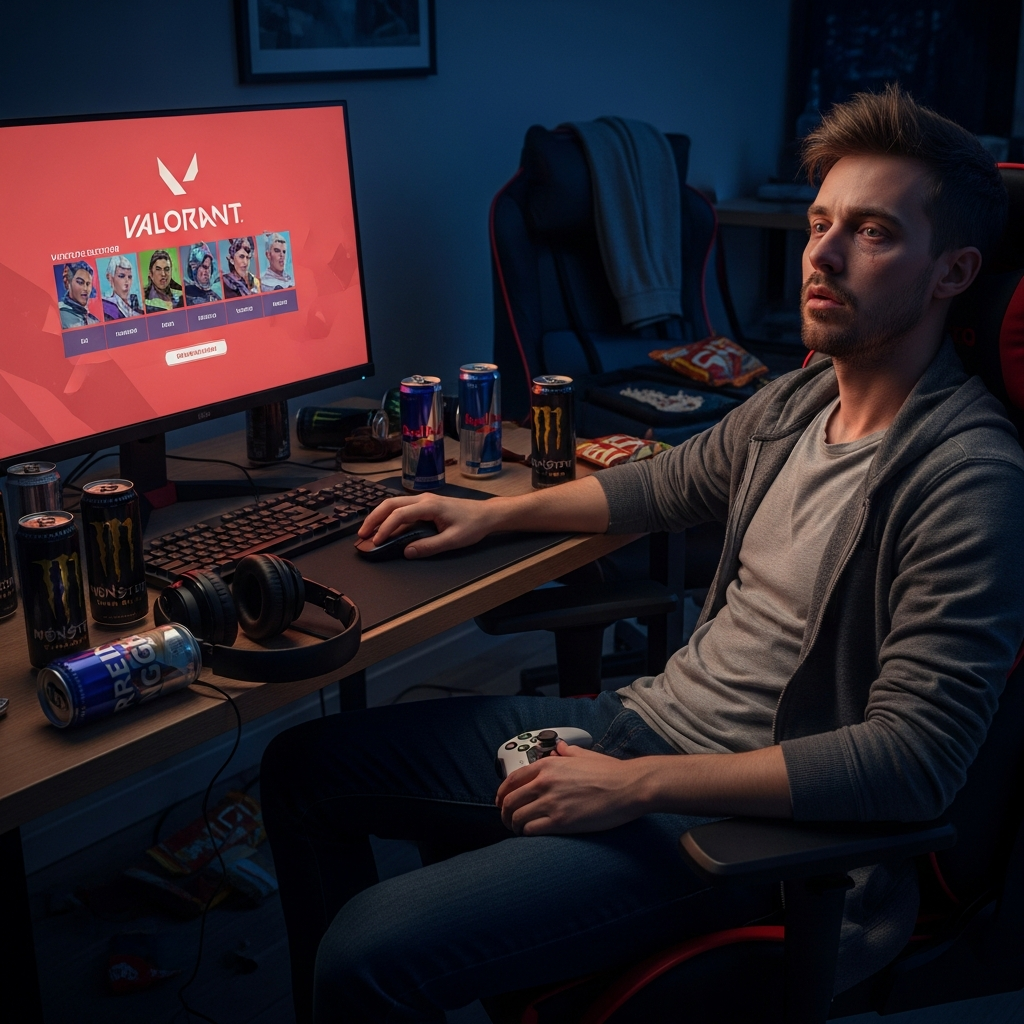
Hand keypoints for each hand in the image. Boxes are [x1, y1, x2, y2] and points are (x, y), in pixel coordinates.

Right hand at [357, 493, 500, 557]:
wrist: (486, 514)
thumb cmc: (472, 525)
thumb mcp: (453, 540)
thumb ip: (429, 547)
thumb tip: (407, 552)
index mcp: (429, 506)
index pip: (400, 514)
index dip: (385, 528)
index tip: (376, 541)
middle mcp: (423, 499)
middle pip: (391, 504)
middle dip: (374, 518)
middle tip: (362, 534)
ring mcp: (424, 499)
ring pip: (394, 503)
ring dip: (380, 516)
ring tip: (369, 531)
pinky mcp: (426, 504)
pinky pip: (402, 507)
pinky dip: (389, 516)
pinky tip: (385, 527)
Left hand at [495, 741, 649, 835]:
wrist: (629, 787)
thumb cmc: (611, 772)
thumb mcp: (585, 755)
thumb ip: (567, 752)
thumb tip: (559, 747)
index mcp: (549, 765)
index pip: (512, 779)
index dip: (501, 793)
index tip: (500, 801)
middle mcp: (545, 782)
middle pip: (510, 800)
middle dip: (504, 813)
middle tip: (508, 819)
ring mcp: (552, 802)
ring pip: (517, 817)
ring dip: (514, 825)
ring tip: (519, 830)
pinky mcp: (561, 822)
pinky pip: (531, 830)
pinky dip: (526, 834)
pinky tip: (531, 834)